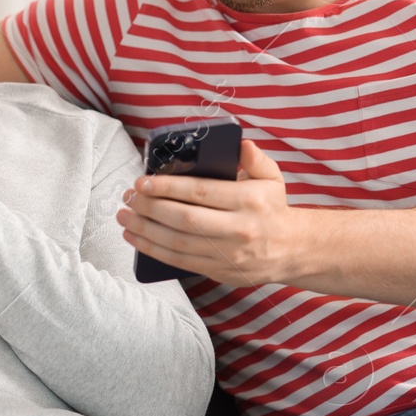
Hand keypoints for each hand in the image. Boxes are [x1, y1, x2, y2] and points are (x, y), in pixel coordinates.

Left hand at [117, 139, 303, 286]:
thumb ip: (255, 159)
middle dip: (150, 208)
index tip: (143, 181)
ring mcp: (228, 255)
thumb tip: (240, 144)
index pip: (201, 192)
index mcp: (249, 202)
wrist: (292, 250)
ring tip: (123, 217)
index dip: (167, 187)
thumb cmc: (273, 208)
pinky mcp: (219, 271)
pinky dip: (153, 250)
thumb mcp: (272, 178)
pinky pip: (179, 262)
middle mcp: (239, 230)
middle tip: (128, 197)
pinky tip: (136, 238)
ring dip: (144, 230)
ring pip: (177, 243)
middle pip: (184, 219)